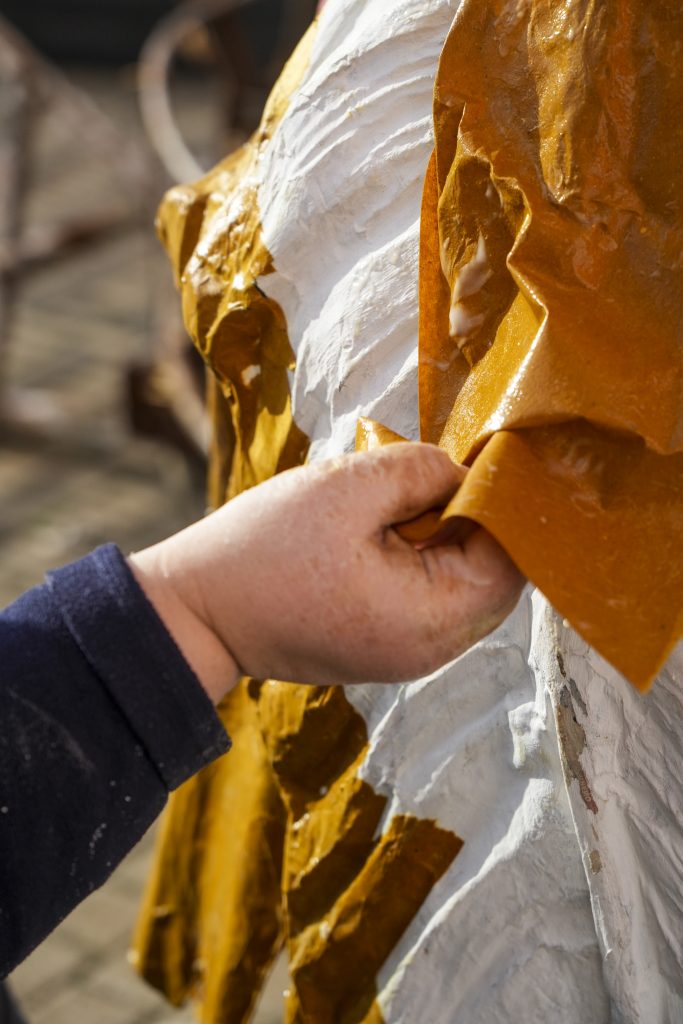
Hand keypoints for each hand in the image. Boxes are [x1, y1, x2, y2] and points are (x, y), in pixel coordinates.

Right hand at [129, 444, 523, 701]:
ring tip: (390, 505)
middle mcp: (429, 651)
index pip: (509, 563)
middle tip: (424, 479)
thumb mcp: (345, 490)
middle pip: (490, 576)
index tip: (476, 461)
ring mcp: (407, 654)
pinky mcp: (383, 644)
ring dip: (440, 537)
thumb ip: (420, 471)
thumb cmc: (261, 553)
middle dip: (468, 520)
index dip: (501, 507)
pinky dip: (417, 557)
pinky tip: (376, 532)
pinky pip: (426, 596)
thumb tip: (462, 473)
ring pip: (458, 584)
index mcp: (429, 620)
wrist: (196, 614)